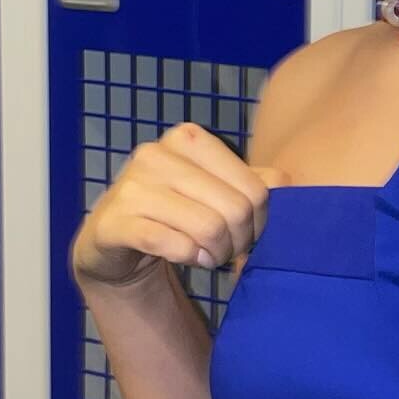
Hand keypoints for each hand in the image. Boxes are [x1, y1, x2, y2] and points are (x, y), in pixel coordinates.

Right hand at [69, 121, 292, 287]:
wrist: (112, 238)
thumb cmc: (173, 208)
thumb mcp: (215, 188)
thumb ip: (252, 182)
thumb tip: (285, 184)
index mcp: (188, 139)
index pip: (256, 188)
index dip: (260, 221)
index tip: (247, 234)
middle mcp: (156, 155)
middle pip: (235, 209)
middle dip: (239, 241)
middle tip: (228, 251)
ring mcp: (131, 187)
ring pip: (208, 228)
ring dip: (217, 253)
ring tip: (210, 256)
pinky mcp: (115, 223)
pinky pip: (173, 245)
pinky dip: (190, 258)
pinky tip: (189, 258)